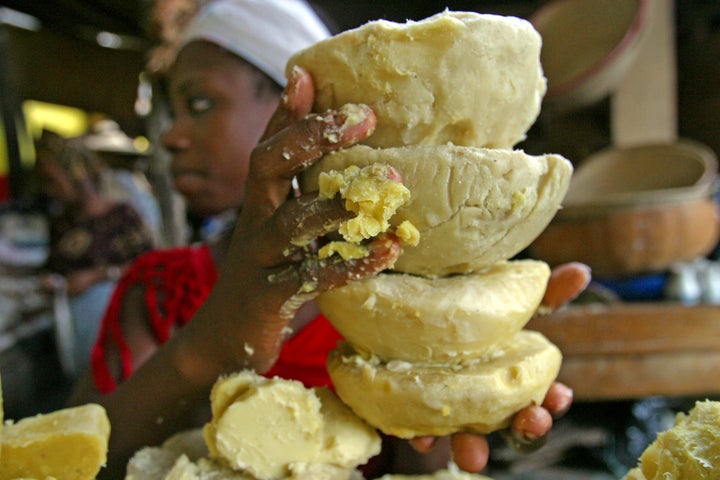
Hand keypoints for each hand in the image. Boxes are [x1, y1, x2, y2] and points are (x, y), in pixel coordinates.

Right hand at [182, 67, 401, 376]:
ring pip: (291, 222)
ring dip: (338, 200)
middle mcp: (255, 222)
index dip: (287, 113)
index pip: (268, 146)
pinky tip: (389, 249)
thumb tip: (333, 157)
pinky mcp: (272, 297)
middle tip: (363, 118)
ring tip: (387, 179)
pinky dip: (353, 262)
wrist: (226, 338)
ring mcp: (261, 259)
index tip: (310, 76)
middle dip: (310, 138)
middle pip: (266, 167)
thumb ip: (302, 191)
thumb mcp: (280, 225)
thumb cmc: (267, 272)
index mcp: (260, 201)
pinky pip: (313, 276)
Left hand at [409, 262, 590, 471]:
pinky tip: (421, 437)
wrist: (406, 315)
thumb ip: (544, 291)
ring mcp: (453, 410)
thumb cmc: (467, 310)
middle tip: (533, 421)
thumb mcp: (503, 296)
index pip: (543, 396)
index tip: (560, 396)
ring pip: (469, 440)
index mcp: (512, 376)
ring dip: (473, 448)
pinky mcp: (416, 414)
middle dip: (527, 428)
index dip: (554, 400)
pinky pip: (421, 433)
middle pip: (513, 425)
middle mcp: (487, 399)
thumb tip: (582, 271)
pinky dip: (422, 437)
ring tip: (473, 452)